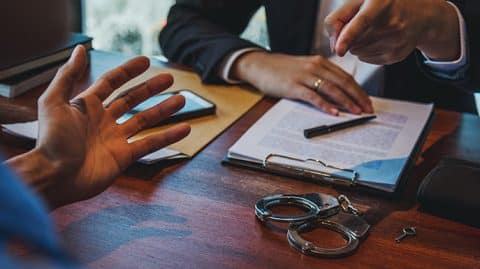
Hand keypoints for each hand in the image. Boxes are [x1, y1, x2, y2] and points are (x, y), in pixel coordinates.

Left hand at [6, 46, 189, 207]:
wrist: (54, 177)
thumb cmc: (51, 141)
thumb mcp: (54, 102)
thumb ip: (67, 75)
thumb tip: (80, 49)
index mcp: (87, 105)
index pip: (112, 82)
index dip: (128, 71)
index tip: (146, 61)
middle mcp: (103, 120)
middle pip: (132, 99)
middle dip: (150, 88)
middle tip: (169, 79)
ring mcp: (115, 139)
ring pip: (144, 120)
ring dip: (163, 110)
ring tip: (181, 100)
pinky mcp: (123, 157)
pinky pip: (150, 144)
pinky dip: (168, 137)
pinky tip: (183, 129)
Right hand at [231, 51, 372, 114]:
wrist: (260, 65)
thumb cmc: (283, 70)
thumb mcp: (305, 68)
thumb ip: (321, 77)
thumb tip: (339, 93)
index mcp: (320, 62)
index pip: (346, 77)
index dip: (359, 90)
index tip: (368, 102)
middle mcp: (315, 66)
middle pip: (343, 82)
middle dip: (358, 97)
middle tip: (368, 109)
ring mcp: (304, 76)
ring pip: (331, 89)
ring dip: (346, 101)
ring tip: (356, 112)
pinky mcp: (293, 86)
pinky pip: (313, 96)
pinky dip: (325, 105)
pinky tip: (334, 112)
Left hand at [325, 0, 460, 63]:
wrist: (420, 13)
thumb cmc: (384, 4)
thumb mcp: (361, 0)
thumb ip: (339, 17)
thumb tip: (333, 46)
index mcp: (382, 2)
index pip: (362, 22)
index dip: (347, 37)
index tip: (338, 50)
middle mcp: (392, 22)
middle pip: (353, 41)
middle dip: (349, 36)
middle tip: (362, 24)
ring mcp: (396, 41)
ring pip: (357, 52)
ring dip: (356, 44)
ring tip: (372, 30)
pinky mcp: (396, 56)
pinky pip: (366, 59)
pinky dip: (365, 51)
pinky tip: (378, 39)